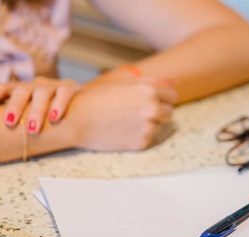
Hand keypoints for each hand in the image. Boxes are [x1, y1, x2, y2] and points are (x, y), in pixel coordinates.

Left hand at [0, 77, 79, 133]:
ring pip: (42, 93)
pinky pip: (63, 94)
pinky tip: (54, 118)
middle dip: (15, 106)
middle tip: (9, 122)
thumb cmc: (47, 113)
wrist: (79, 102)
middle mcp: (34, 85)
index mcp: (21, 90)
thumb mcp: (29, 112)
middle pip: (21, 91)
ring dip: (36, 111)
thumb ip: (15, 120)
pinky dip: (58, 105)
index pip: (3, 88)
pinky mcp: (70, 88)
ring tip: (33, 129)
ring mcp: (52, 86)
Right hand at [61, 75, 177, 150]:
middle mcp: (152, 108)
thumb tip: (173, 83)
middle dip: (158, 112)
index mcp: (149, 90)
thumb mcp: (122, 81)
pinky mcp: (142, 142)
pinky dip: (139, 136)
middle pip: (169, 112)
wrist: (76, 120)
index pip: (172, 96)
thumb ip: (151, 81)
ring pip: (159, 126)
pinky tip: (123, 131)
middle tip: (137, 113)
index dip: (162, 98)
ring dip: (149, 124)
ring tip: (126, 121)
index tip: (152, 101)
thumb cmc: (96, 97)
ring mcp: (148, 126)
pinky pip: (149, 138)